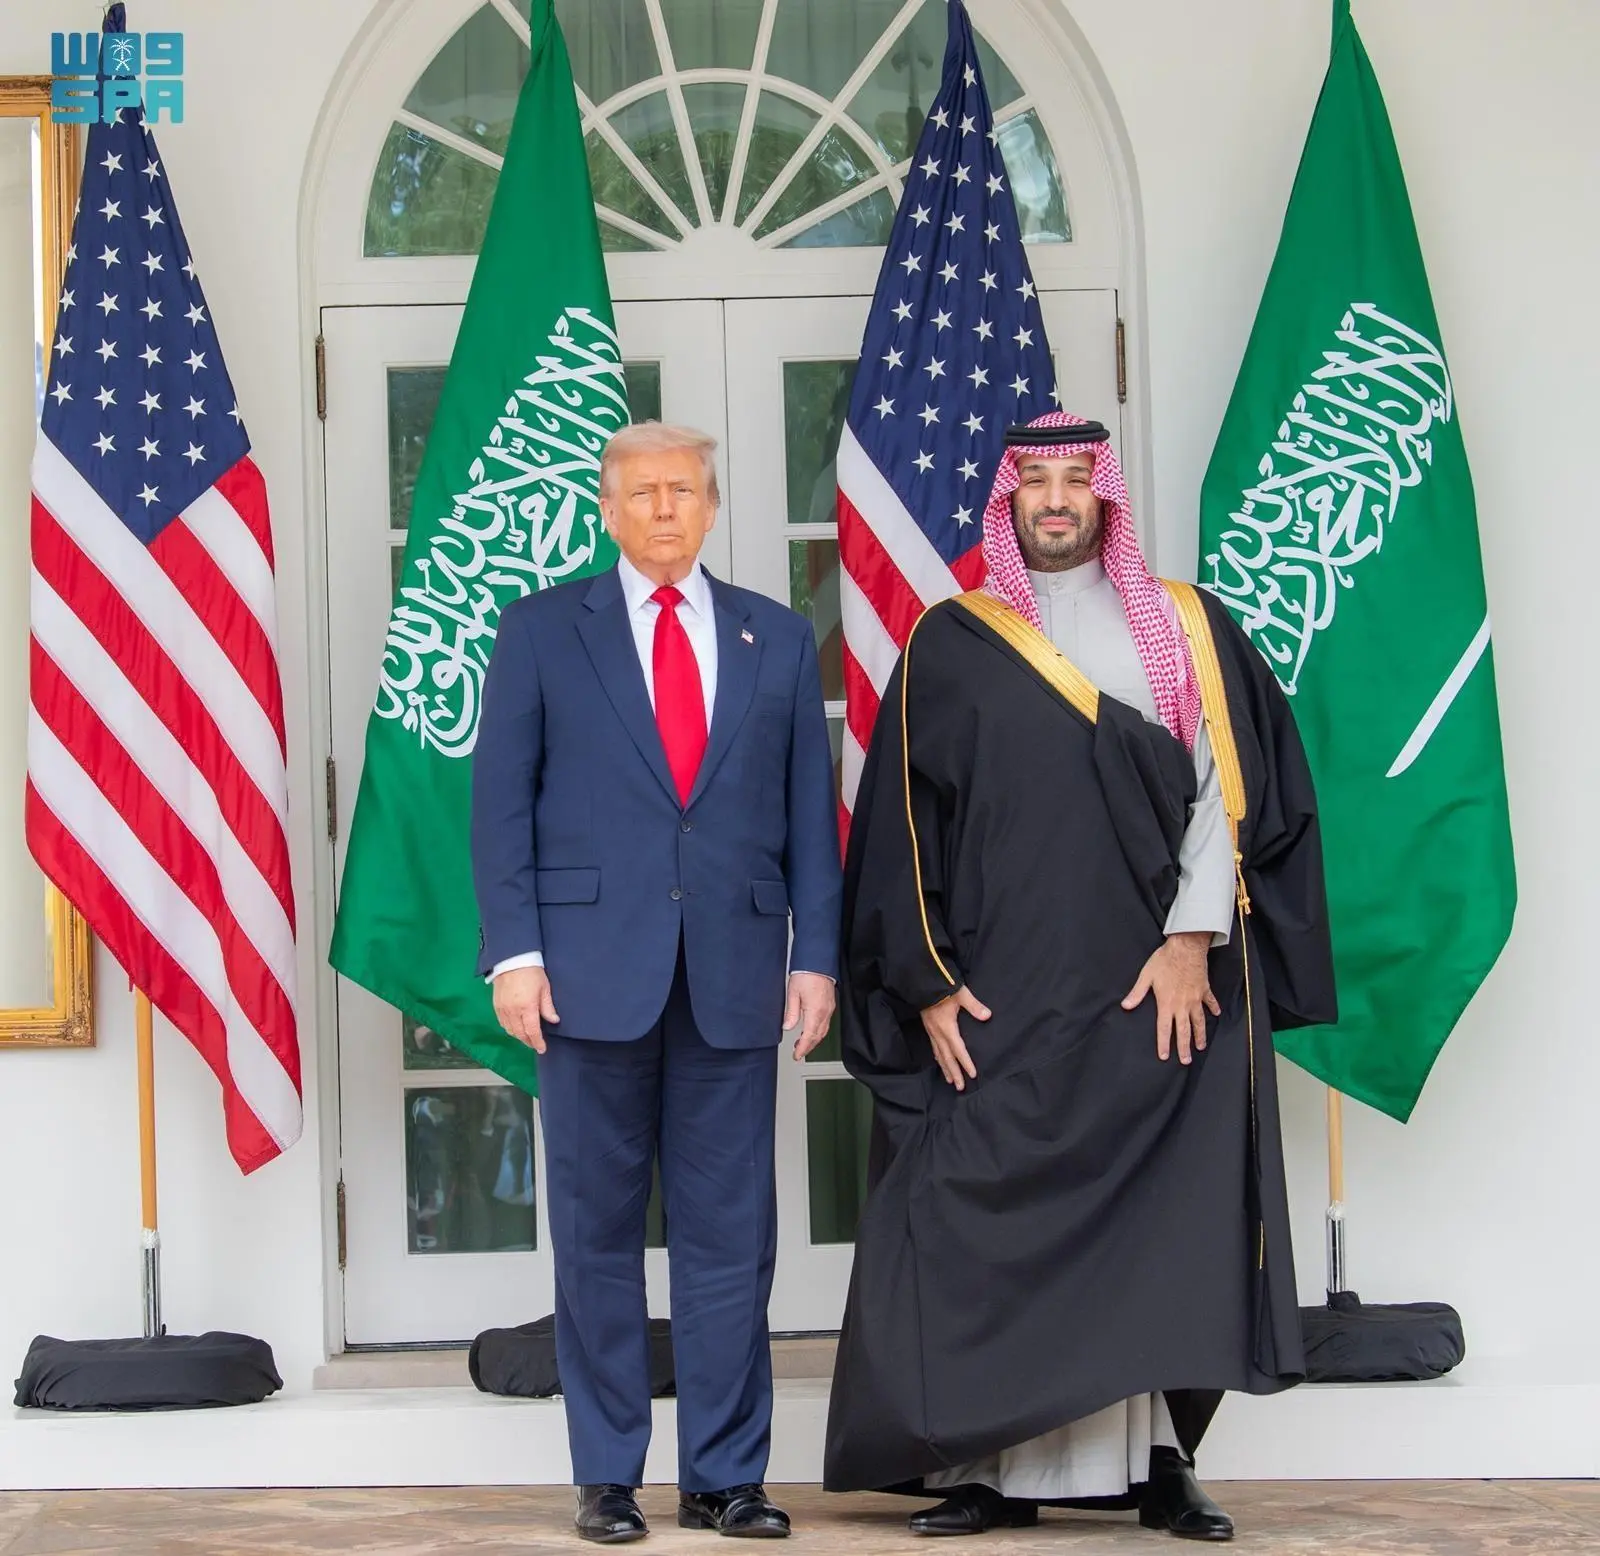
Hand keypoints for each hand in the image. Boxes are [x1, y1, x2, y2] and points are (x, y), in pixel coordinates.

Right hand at [492, 966, 558, 1053]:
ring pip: (510, 1030)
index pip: (532, 1032)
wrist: (512, 959)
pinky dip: (509, 1029)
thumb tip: (554, 1021)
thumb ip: (548, 1007)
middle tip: (536, 1045)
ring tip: (527, 1037)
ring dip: (519, 1036)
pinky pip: (502, 1023)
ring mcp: (503, 1009)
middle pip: (520, 1034)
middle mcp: (513, 1011)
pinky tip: (515, 1028)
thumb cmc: (531, 972)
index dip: (537, 1042)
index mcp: (527, 1007)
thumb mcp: (545, 988)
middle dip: (529, 1041)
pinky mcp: (496, 1005)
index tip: (542, 1049)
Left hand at [785, 972, 836, 1059]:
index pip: (810, 1037)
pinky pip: (826, 1023)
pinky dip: (818, 1030)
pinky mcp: (830, 1004)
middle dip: (808, 1047)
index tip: (797, 1055)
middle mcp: (825, 1012)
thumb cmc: (806, 973)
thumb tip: (787, 1027)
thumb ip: (791, 1013)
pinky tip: (811, 1029)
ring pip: (823, 1031)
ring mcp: (830, 1008)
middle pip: (818, 1036)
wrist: (818, 960)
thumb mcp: (793, 993)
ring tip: (802, 1043)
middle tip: (798, 1052)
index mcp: (816, 1012)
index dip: (803, 1048)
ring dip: (814, 1039)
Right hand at [919, 985, 990, 1090]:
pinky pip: (933, 1048)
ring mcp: (931, 1032)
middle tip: (960, 1087)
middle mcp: (938, 1033)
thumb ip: (974, 1006)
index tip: (972, 1075)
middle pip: (947, 1058)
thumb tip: (987, 1016)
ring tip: (950, 1080)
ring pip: (939, 1055)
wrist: (922, 983)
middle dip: (954, 1073)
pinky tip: (939, 1061)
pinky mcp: (928, 1028)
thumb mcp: (961, 994)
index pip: (959, 1050)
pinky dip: (938, 1058)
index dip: (966, 1063)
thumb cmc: (943, 988)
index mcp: (947, 1028)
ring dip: (945, 1068)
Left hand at [1121, 931, 1219, 1064]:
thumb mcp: (1146, 976)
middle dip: (1184, 1047)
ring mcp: (1196, 998)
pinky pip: (1210, 1002)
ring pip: (1199, 1021)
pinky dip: (1213, 1008)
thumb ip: (1137, 993)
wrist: (1186, 948)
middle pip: (1184, 1030)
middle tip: (1186, 1061)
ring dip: (1200, 1035)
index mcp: (1167, 1003)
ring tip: (1201, 1047)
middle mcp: (1183, 1004)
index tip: (1165, 1057)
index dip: (1164, 1044)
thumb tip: (1126, 1006)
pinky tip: (1217, 1014)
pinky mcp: (1204, 989)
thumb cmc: (1164, 960)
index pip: (1164, 1028)